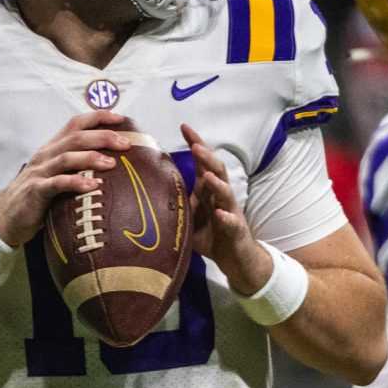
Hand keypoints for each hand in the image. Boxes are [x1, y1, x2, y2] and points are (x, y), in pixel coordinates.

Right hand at [0, 110, 136, 243]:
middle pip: (76, 137)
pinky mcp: (36, 191)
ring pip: (66, 157)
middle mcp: (46, 155)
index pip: (76, 124)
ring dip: (91, 158)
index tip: (121, 118)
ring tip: (112, 163)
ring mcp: (40, 172)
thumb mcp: (57, 175)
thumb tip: (112, 165)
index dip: (98, 117)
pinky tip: (92, 186)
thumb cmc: (39, 196)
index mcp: (53, 148)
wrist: (7, 216)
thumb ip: (77, 166)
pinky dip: (75, 183)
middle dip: (102, 136)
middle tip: (125, 143)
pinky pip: (57, 183)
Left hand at [182, 125, 273, 293]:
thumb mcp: (190, 219)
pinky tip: (221, 214)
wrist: (237, 260)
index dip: (196, 144)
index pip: (203, 163)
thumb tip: (150, 193)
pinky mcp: (237, 232)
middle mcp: (221, 198)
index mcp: (209, 192)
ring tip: (207, 175)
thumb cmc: (213, 238)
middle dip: (207, 157)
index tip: (184, 126)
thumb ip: (177, 204)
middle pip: (217, 171)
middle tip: (195, 145)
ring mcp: (231, 213)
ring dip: (217, 184)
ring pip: (227, 193)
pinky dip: (227, 218)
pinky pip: (233, 223)